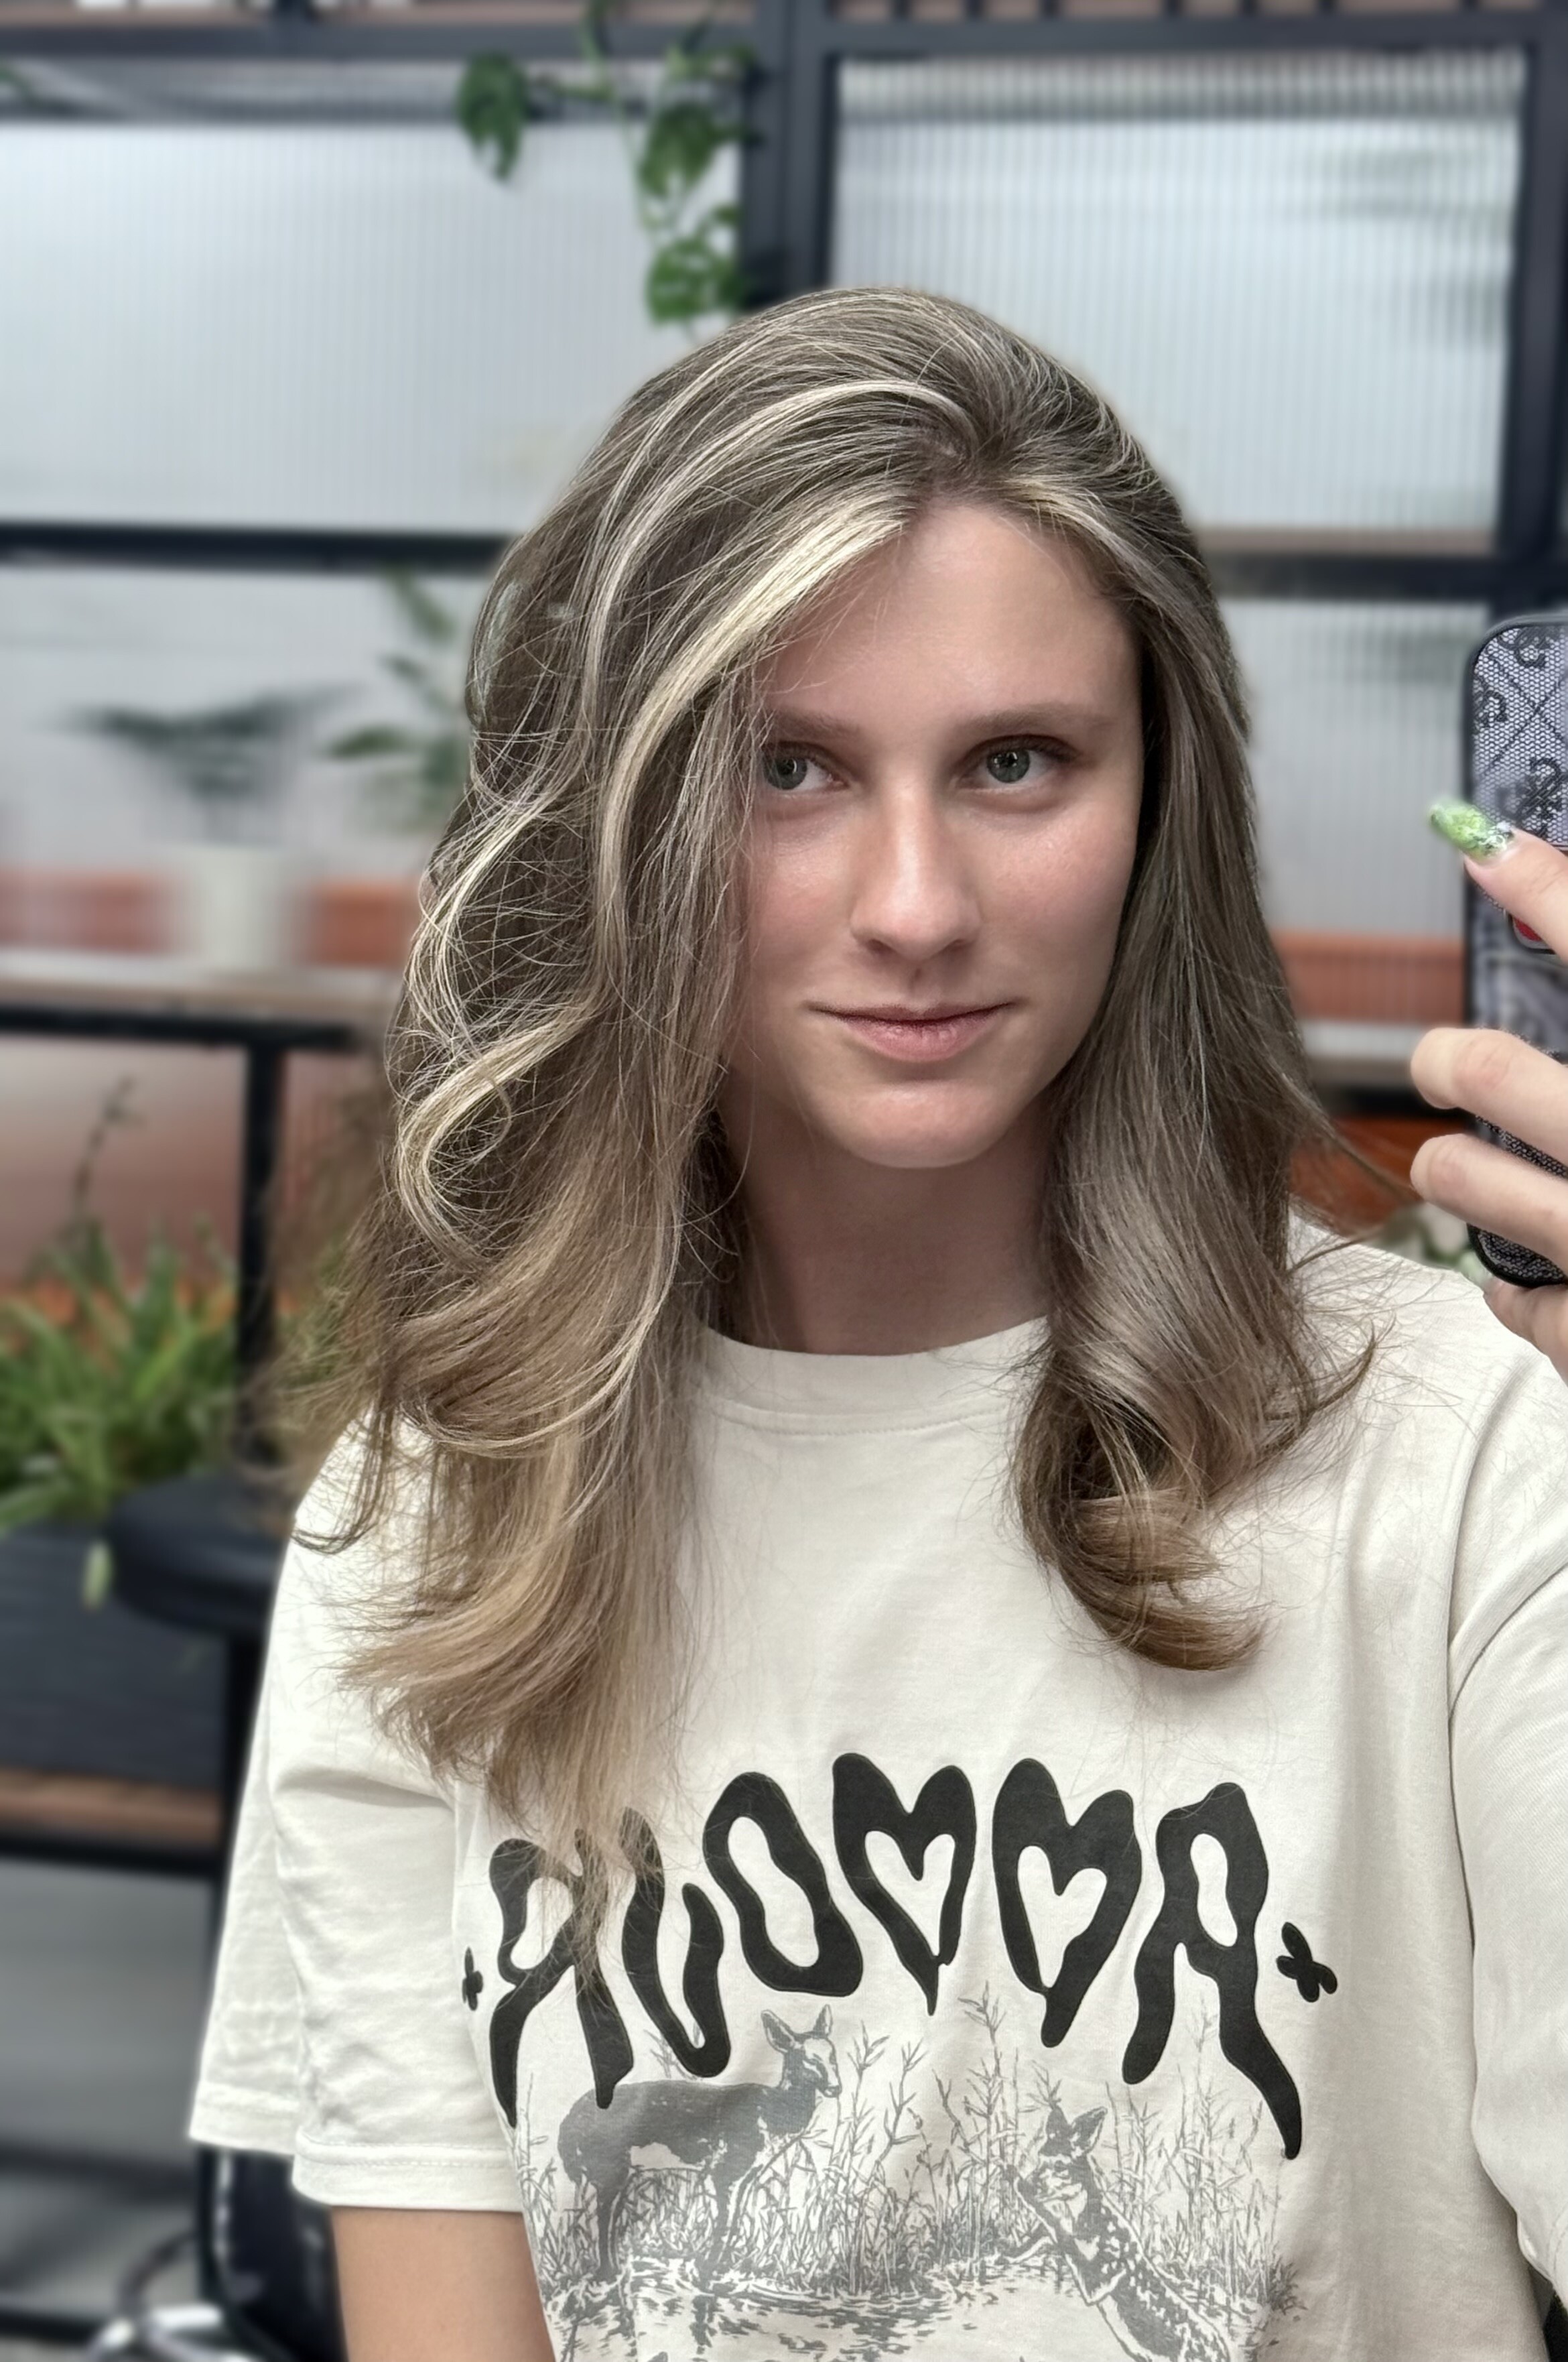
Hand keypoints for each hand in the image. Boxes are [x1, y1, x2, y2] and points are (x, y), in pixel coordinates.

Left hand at [1410, 816, 1567, 1382]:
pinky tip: (1516, 1285)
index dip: (1554, 895)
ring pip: (1486, 1191)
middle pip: (1509, 1080)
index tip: (1488, 850)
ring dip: (1457, 1175)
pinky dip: (1521, 1298)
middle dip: (1460, 1062)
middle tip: (1441, 1058)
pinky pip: (1537, 1312)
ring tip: (1444, 1167)